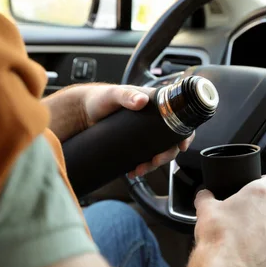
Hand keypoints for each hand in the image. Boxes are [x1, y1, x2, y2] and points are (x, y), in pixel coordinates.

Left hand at [44, 83, 193, 177]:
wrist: (81, 112)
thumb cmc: (99, 98)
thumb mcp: (113, 94)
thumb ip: (126, 95)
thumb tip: (141, 101)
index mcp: (155, 104)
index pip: (178, 119)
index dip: (184, 134)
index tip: (182, 146)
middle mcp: (153, 120)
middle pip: (170, 141)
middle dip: (167, 155)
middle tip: (155, 161)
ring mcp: (144, 133)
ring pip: (158, 152)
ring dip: (153, 164)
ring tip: (140, 170)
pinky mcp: (134, 144)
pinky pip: (144, 157)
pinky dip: (142, 166)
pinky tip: (134, 171)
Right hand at [194, 174, 265, 266]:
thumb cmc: (218, 235)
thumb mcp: (205, 209)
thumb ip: (206, 197)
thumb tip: (204, 196)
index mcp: (260, 194)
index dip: (262, 181)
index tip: (253, 187)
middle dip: (255, 209)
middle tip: (237, 215)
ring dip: (258, 228)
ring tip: (238, 235)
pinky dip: (259, 245)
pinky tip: (242, 250)